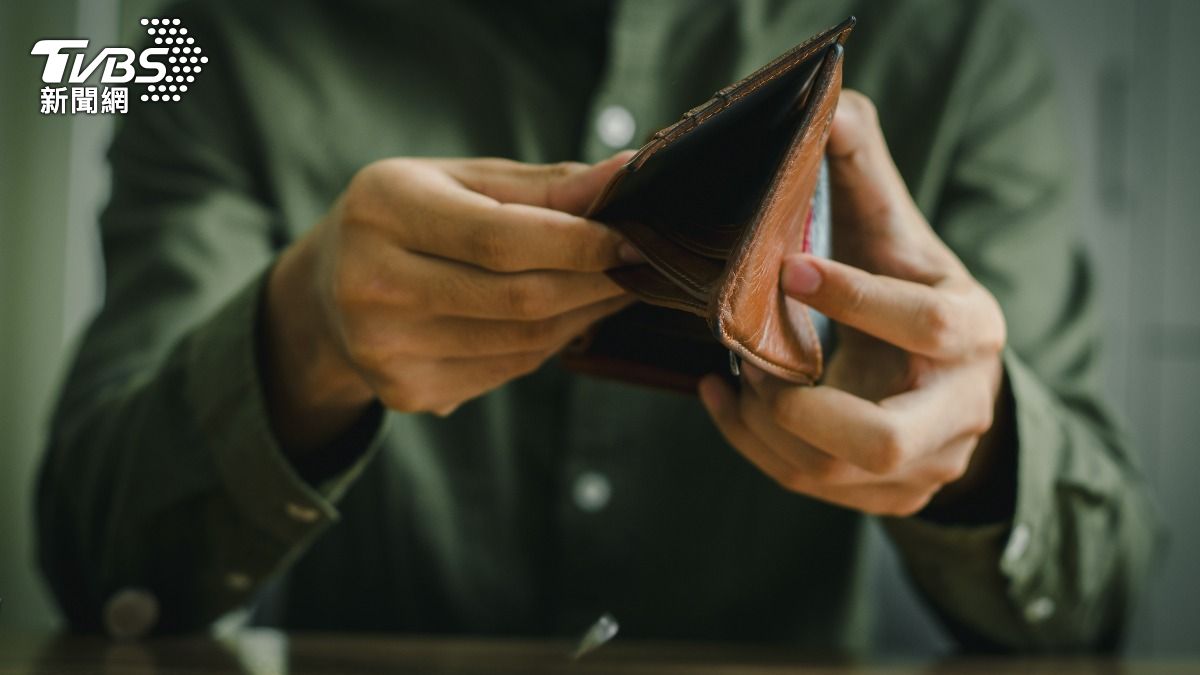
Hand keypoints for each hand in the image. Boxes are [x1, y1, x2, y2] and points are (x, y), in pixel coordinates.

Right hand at [263, 154, 637, 451]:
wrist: (326, 290)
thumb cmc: (409, 218)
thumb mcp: (460, 181)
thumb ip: (543, 185)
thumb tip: (626, 174)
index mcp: (383, 209)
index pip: (500, 237)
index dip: (579, 243)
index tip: (634, 238)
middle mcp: (372, 283)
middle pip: (518, 297)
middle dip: (595, 283)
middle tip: (641, 266)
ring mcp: (385, 348)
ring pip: (522, 342)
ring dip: (583, 316)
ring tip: (613, 287)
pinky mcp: (405, 392)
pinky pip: (507, 371)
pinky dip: (551, 344)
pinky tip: (568, 318)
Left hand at [699, 92, 1011, 517]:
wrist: (947, 380)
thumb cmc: (910, 291)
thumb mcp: (898, 235)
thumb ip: (867, 175)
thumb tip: (831, 107)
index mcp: (973, 330)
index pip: (926, 323)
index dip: (856, 298)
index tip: (788, 270)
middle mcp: (958, 408)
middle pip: (885, 441)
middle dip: (799, 406)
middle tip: (748, 360)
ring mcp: (925, 464)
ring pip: (832, 472)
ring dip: (763, 424)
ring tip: (729, 373)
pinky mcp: (886, 496)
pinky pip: (807, 484)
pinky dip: (751, 444)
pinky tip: (722, 398)